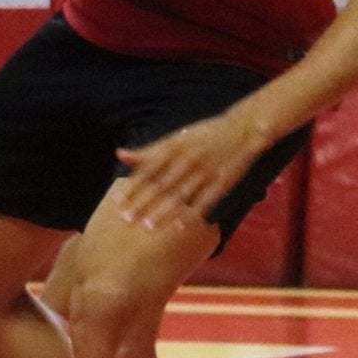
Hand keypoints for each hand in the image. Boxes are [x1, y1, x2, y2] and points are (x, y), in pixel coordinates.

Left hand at [118, 112, 273, 228]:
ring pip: (180, 195)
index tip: (117, 203)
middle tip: (127, 220)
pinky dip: (192, 214)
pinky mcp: (222, 183)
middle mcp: (187, 160)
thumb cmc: (202, 136)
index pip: (147, 171)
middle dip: (143, 203)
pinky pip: (205, 201)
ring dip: (163, 211)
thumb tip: (119, 154)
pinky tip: (179, 227)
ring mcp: (205, 172)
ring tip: (148, 226)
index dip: (132, 188)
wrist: (240, 129)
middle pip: (161, 185)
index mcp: (173, 149)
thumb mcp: (174, 139)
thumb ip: (147, 151)